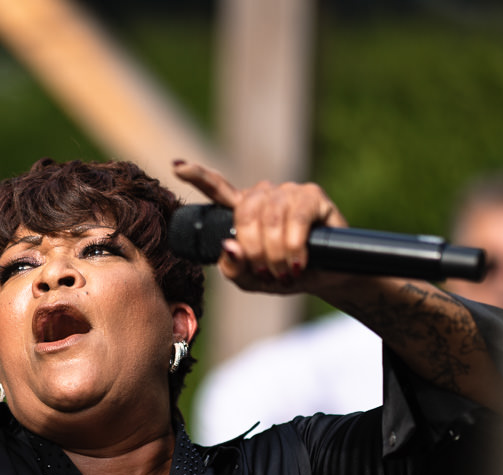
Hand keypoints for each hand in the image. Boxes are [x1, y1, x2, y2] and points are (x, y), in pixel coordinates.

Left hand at [172, 160, 349, 295]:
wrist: (325, 279)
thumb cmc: (284, 275)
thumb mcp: (251, 280)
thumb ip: (233, 268)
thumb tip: (229, 246)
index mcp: (242, 210)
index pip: (217, 188)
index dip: (198, 176)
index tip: (177, 167)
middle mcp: (263, 195)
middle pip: (244, 214)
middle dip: (253, 250)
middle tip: (267, 274)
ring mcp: (287, 192)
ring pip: (270, 218)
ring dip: (275, 253)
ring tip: (284, 273)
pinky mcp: (312, 195)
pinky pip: (296, 217)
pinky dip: (294, 245)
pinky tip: (298, 261)